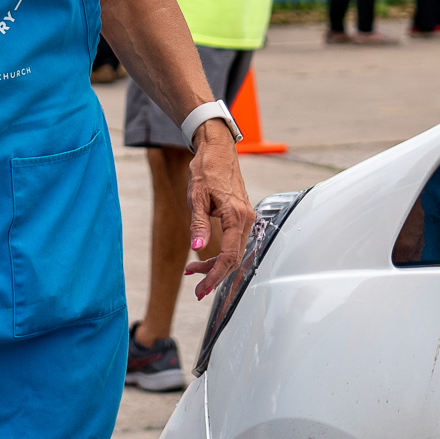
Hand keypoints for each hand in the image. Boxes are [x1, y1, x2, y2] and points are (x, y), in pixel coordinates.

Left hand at [182, 121, 254, 300]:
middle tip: (196, 289)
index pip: (229, 255)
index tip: (202, 289)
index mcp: (236, 215)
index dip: (215, 275)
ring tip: (193, 271)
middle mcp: (246, 218)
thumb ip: (199, 224)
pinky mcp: (241, 215)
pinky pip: (234, 241)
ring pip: (234, 251)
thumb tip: (198, 247)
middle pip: (234, 258)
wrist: (217, 149)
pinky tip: (204, 257)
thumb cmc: (206, 169)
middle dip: (215, 275)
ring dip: (216, 265)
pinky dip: (220, 253)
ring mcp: (246, 217)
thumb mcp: (196, 196)